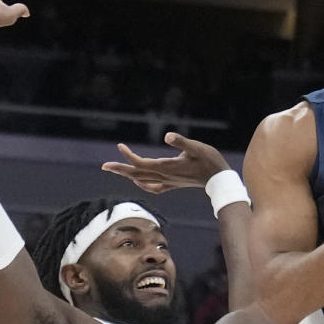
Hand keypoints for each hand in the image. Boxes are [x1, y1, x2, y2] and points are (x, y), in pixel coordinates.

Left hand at [101, 132, 230, 193]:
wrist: (220, 180)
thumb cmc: (209, 160)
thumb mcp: (197, 147)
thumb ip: (181, 142)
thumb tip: (167, 136)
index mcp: (167, 166)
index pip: (142, 163)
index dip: (129, 156)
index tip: (119, 146)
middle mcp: (165, 176)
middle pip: (137, 174)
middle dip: (120, 170)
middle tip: (104, 166)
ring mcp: (169, 182)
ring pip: (143, 180)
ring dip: (128, 175)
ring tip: (116, 171)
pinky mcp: (174, 184)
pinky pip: (154, 187)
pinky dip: (143, 184)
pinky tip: (138, 182)